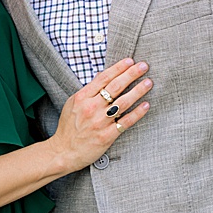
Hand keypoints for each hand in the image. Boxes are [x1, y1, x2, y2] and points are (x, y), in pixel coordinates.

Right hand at [49, 58, 152, 173]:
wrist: (63, 151)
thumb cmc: (68, 127)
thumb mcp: (72, 104)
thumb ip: (87, 91)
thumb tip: (102, 76)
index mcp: (81, 98)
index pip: (103, 78)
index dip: (118, 68)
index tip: (130, 61)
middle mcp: (91, 108)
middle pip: (115, 87)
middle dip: (131, 74)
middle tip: (144, 66)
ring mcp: (100, 122)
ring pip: (123, 102)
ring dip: (138, 91)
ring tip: (148, 82)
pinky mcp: (107, 136)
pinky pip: (125, 122)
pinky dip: (137, 113)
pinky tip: (146, 105)